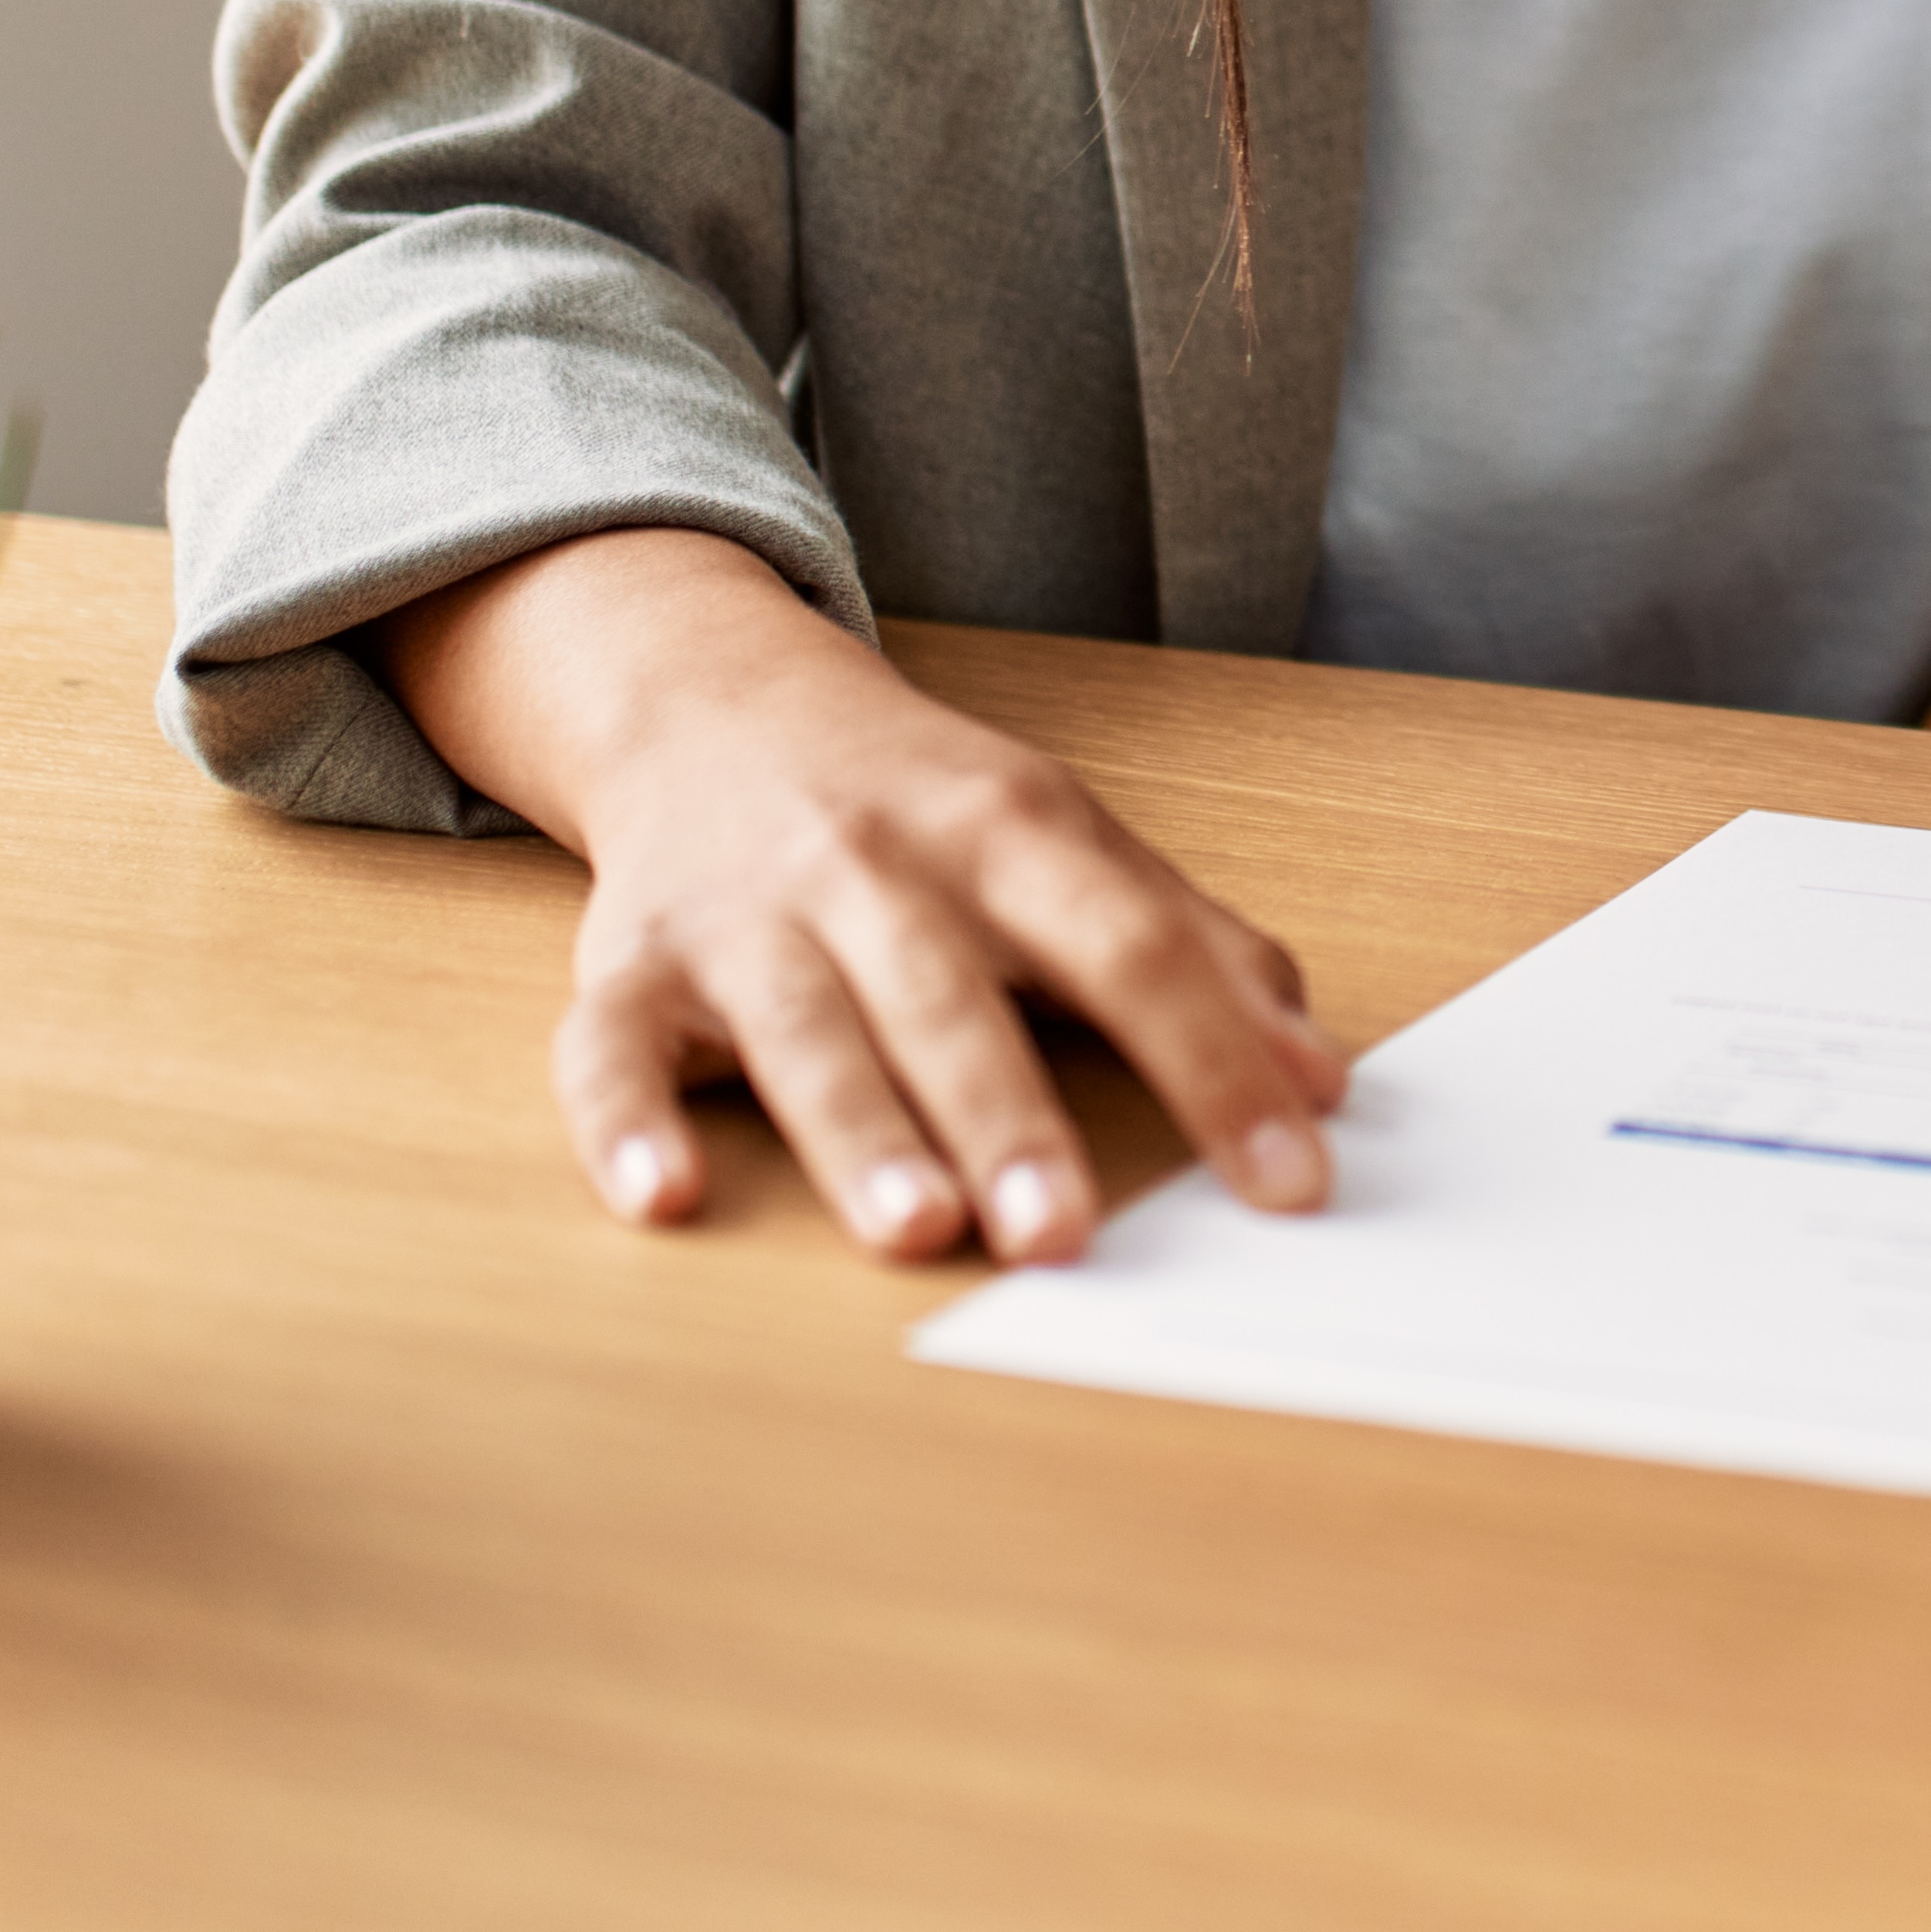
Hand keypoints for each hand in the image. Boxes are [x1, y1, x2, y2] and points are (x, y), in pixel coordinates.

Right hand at [380, 529, 1350, 1260]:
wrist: (717, 700)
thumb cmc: (923, 804)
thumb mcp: (1070, 843)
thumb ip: (1197, 950)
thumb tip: (1319, 1076)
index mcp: (1009, 832)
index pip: (1131, 950)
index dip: (1215, 1064)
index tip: (1289, 1178)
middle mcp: (875, 867)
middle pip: (952, 995)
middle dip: (1010, 1114)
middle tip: (1067, 1231)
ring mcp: (747, 915)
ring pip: (803, 1027)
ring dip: (859, 1131)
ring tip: (915, 1227)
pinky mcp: (631, 961)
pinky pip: (611, 1044)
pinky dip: (627, 1121)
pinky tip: (663, 1196)